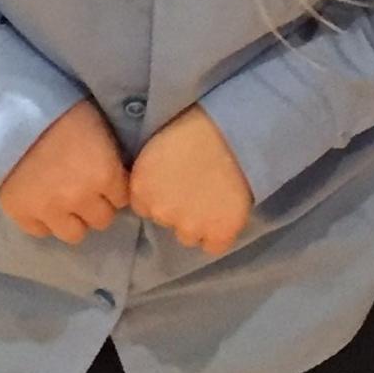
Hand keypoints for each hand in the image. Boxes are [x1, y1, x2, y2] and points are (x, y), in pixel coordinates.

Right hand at [0, 99, 129, 241]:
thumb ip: (111, 160)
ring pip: (74, 234)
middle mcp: (81, 199)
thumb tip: (119, 177)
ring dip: (72, 219)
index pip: (122, 200)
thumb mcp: (99, 129)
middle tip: (84, 189)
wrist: (14, 110)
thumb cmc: (63, 111)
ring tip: (62, 201)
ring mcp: (50, 211)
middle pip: (101, 220)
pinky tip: (40, 201)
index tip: (104, 180)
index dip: (113, 189)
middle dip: (95, 205)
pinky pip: (41, 231)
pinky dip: (43, 220)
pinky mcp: (22, 214)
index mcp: (106, 175)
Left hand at [128, 106, 254, 256]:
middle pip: (166, 222)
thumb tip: (157, 184)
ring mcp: (190, 227)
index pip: (145, 207)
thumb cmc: (195, 126)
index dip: (161, 196)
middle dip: (179, 209)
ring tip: (215, 197)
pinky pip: (214, 246)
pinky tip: (226, 211)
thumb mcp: (157, 145)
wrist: (233, 132)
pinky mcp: (219, 235)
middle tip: (198, 187)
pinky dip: (220, 233)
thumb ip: (152, 174)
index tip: (176, 184)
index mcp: (141, 189)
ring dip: (199, 222)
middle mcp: (160, 213)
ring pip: (189, 236)